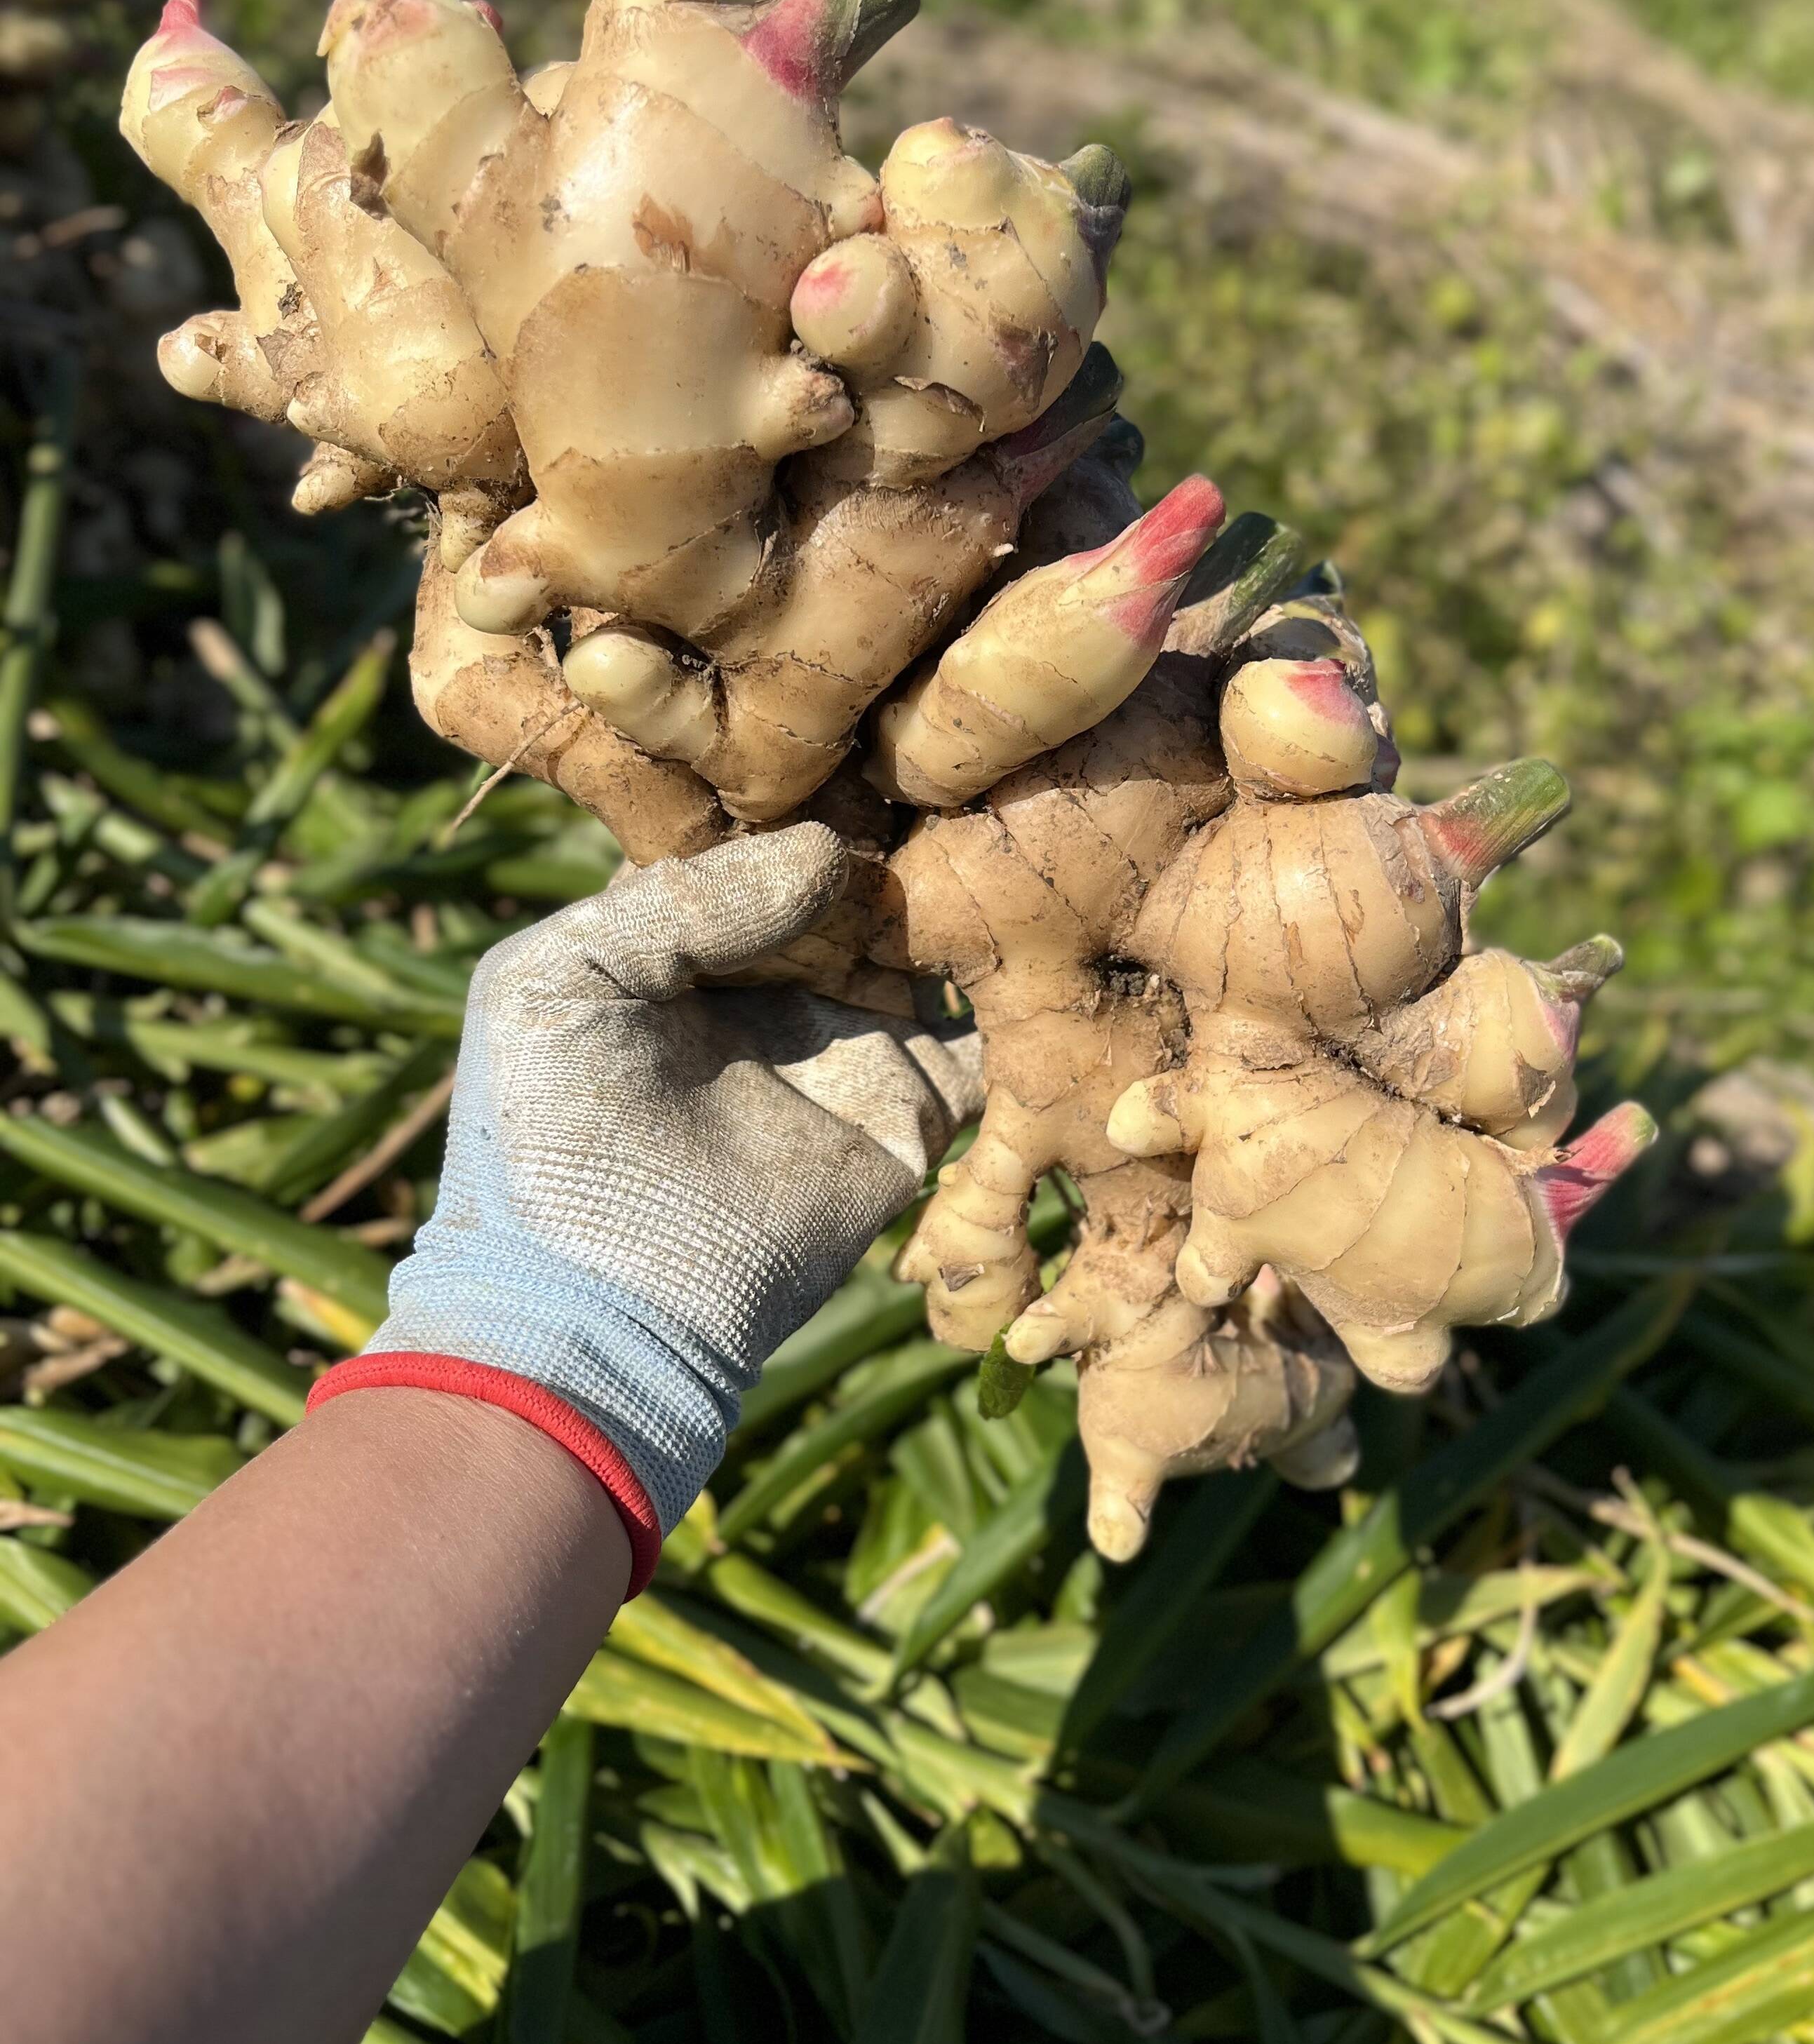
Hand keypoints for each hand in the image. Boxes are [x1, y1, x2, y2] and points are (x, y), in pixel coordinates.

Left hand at [310, 823, 977, 1587]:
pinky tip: (1034, 930)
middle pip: (853, 882)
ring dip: (956, 899)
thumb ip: (682, 894)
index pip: (756, 841)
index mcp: (675, 941)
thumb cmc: (549, 1139)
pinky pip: (984, 1043)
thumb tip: (829, 853)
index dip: (800, 795)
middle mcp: (768, 981)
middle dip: (891, 837)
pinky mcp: (910, 1113)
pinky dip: (1015, 996)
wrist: (601, 1310)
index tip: (856, 733)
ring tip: (983, 840)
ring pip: (926, 942)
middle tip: (942, 779)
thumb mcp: (560, 978)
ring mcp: (846, 1044)